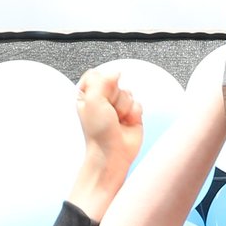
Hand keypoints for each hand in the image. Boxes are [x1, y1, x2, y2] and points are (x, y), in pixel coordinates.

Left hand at [66, 66, 144, 215]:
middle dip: (115, 97)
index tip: (99, 97)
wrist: (113, 153)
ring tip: (118, 120)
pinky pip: (138, 103)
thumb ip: (101, 81)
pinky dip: (133, 114)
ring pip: (128, 92)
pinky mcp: (131, 114)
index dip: (101, 84)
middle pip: (115, 82)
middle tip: (109, 112)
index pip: (96, 75)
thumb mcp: (92, 101)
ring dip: (124, 107)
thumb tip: (116, 73)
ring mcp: (118, 106)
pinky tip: (127, 124)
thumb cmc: (99, 132)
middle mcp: (102, 99)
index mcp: (87, 94)